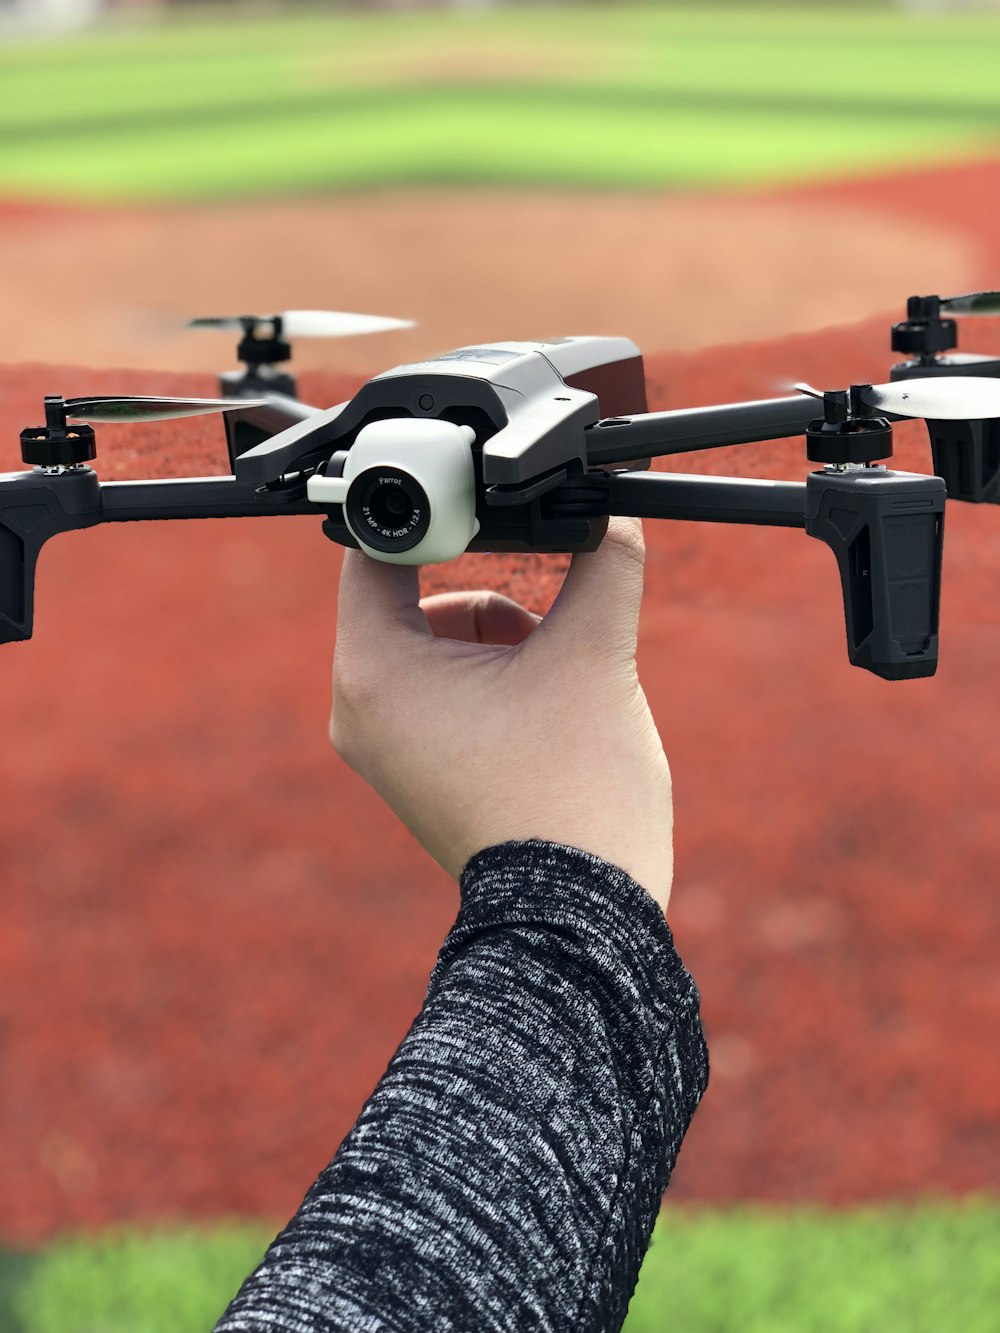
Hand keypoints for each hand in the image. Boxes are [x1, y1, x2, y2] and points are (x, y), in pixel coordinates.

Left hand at [330, 517, 672, 912]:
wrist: (579, 914)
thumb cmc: (574, 793)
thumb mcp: (595, 655)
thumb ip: (602, 561)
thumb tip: (612, 511)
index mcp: (377, 671)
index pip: (376, 550)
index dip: (435, 515)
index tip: (486, 508)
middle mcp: (360, 709)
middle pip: (410, 596)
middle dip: (487, 599)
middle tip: (541, 630)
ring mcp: (382, 747)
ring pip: (431, 642)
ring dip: (495, 638)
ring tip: (550, 679)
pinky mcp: (411, 773)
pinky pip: (438, 690)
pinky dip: (488, 679)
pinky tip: (541, 707)